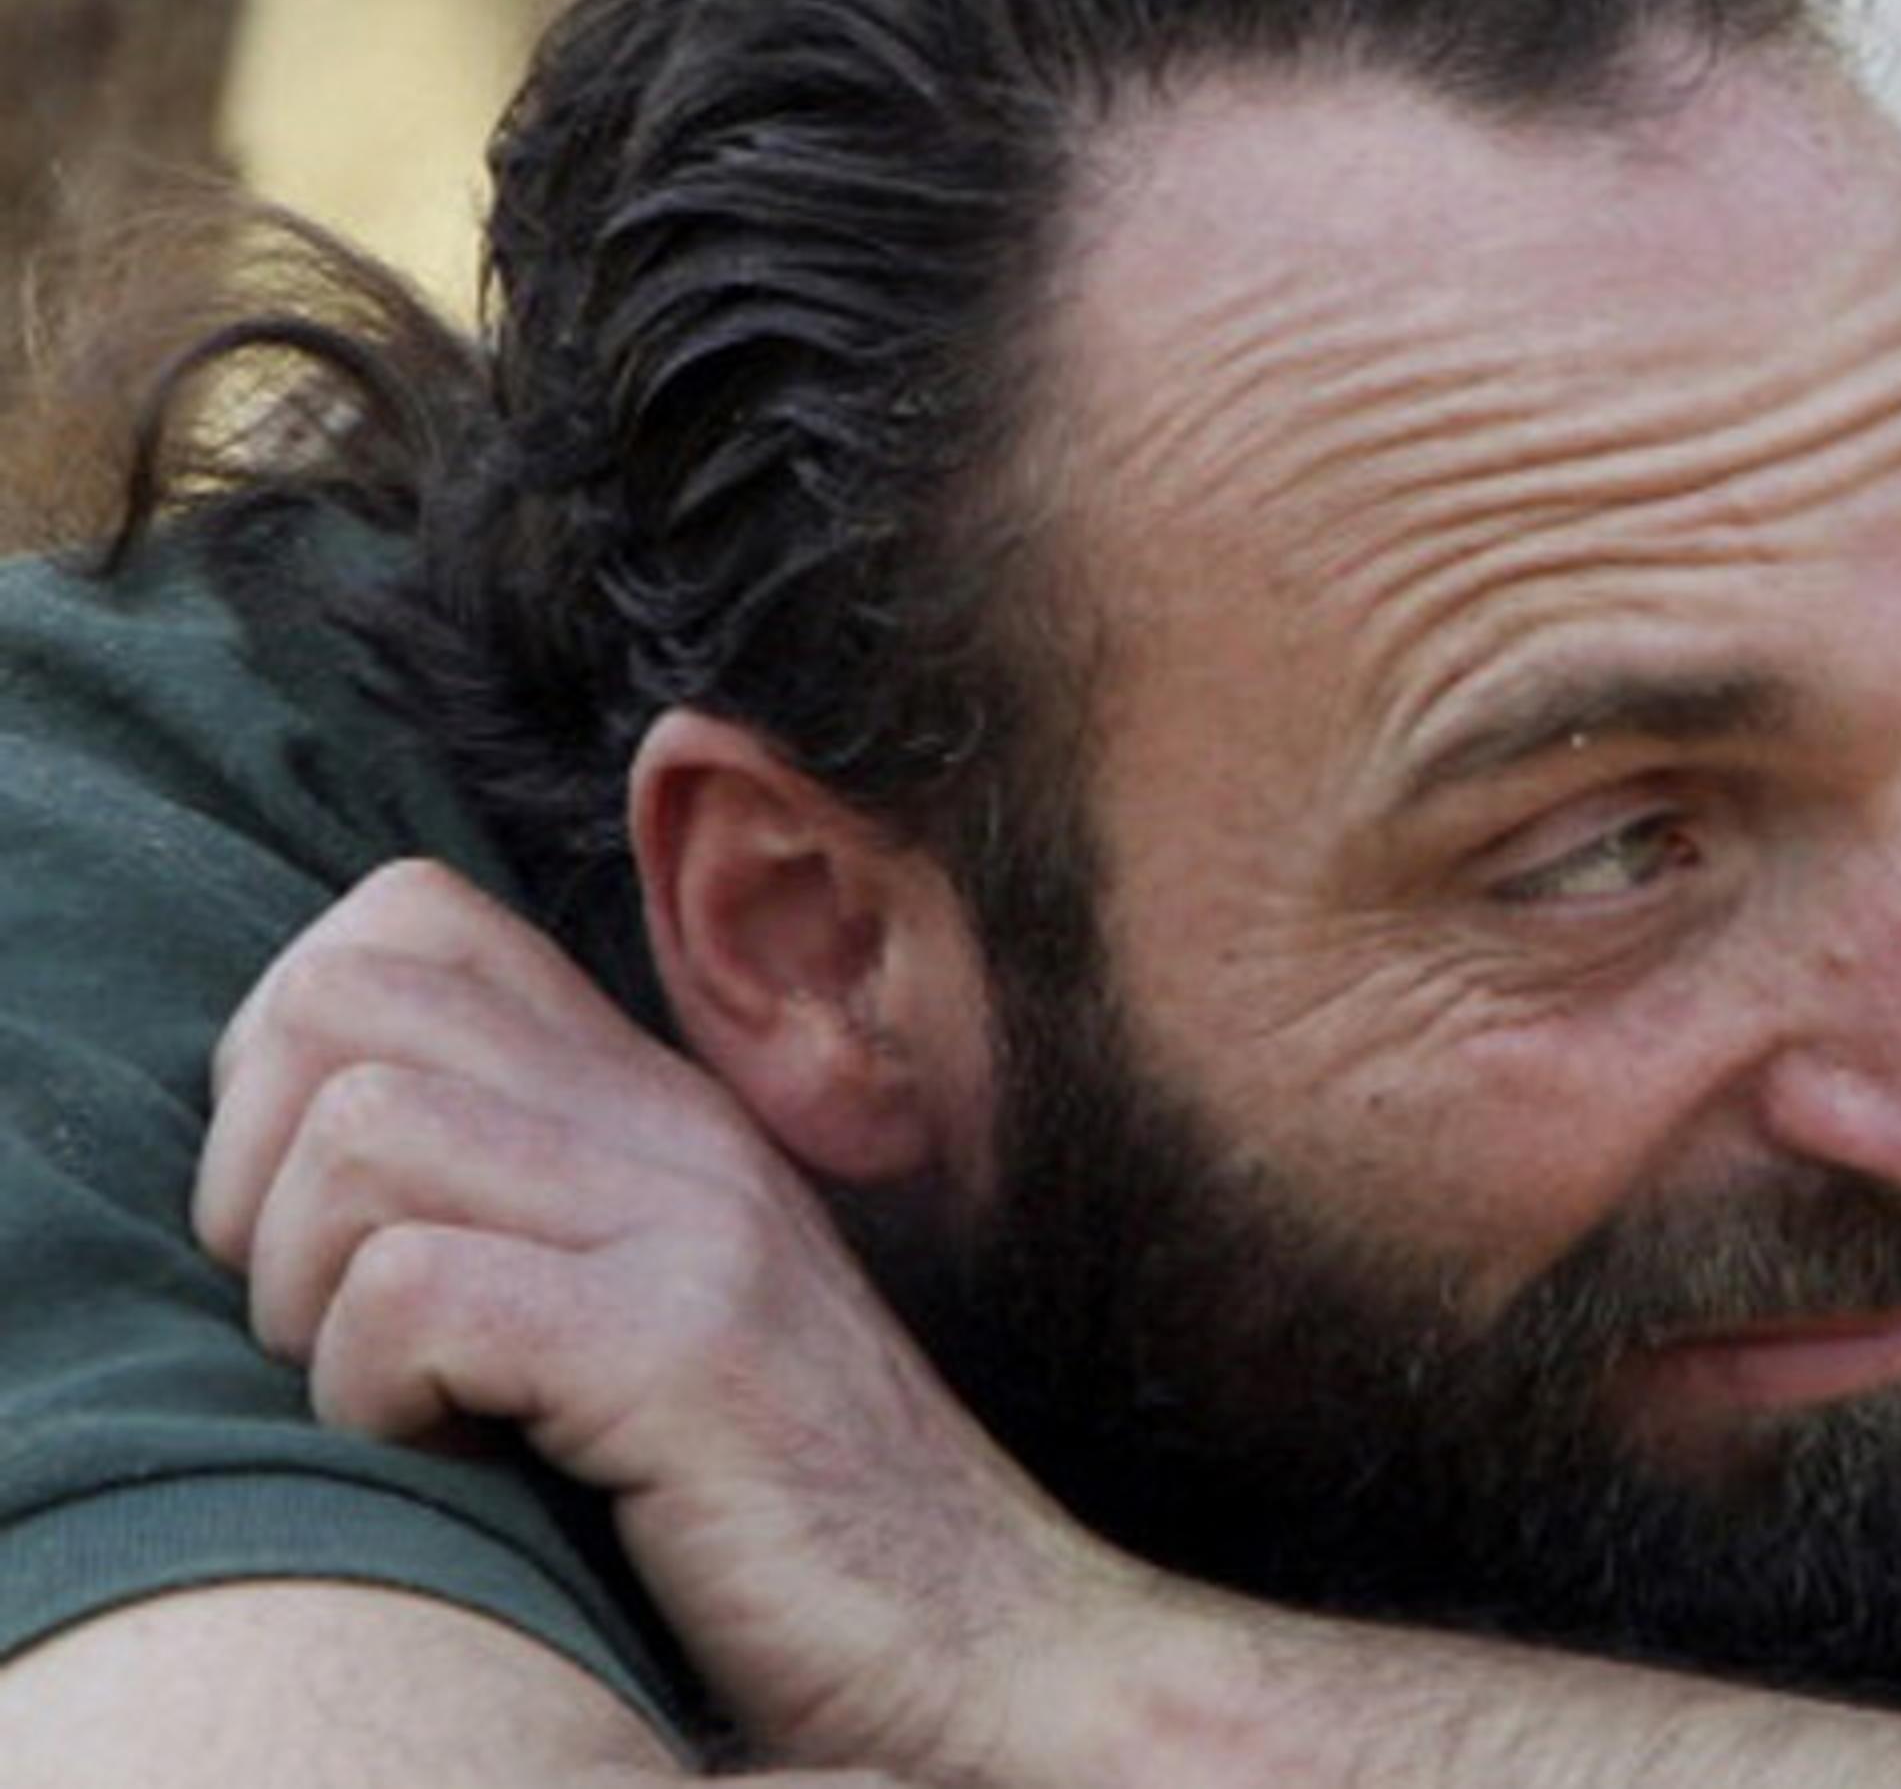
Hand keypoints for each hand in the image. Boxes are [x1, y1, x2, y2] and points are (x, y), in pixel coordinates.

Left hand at [190, 860, 1131, 1776]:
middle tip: (320, 1322)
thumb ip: (535, 1204)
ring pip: (358, 1131)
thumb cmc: (776, 1516)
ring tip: (392, 1399)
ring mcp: (691, 1224)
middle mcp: (675, 1125)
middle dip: (253, 1174)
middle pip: (343, 1001)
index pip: (408, 923)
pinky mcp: (684, 1349)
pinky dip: (373, 1394)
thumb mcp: (654, 1312)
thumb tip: (305, 1160)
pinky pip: (415, 1292)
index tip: (319, 1223)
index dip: (285, 1058)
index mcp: (655, 1102)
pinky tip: (455, 1459)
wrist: (983, 1640)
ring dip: (305, 1295)